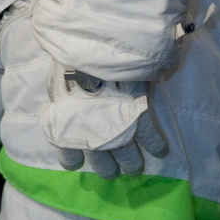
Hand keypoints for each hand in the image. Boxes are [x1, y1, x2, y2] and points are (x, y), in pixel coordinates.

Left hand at [43, 62, 168, 178]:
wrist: (91, 51)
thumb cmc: (68, 63)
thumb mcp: (58, 81)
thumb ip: (64, 97)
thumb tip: (63, 98)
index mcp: (68, 129)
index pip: (70, 158)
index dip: (75, 160)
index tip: (79, 161)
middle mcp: (91, 136)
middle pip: (103, 165)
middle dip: (109, 169)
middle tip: (115, 169)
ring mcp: (117, 129)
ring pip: (127, 158)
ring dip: (132, 164)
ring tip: (135, 167)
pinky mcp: (138, 118)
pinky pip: (150, 139)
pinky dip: (157, 145)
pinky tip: (160, 149)